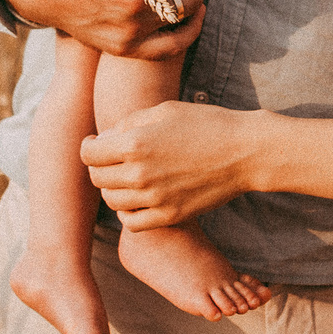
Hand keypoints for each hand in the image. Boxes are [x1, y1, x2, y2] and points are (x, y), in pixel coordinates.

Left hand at [81, 100, 259, 228]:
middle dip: (99, 166)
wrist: (244, 152)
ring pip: (112, 201)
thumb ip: (129, 124)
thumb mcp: (163, 110)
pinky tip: (137, 198)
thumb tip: (106, 139)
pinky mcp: (169, 215)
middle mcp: (139, 174)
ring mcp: (154, 199)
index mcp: (134, 144)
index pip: (89, 153)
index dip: (89, 145)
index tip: (96, 142)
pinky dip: (128, 212)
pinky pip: (132, 223)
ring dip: (113, 189)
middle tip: (112, 159)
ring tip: (127, 177)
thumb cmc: (205, 124)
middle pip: (97, 178)